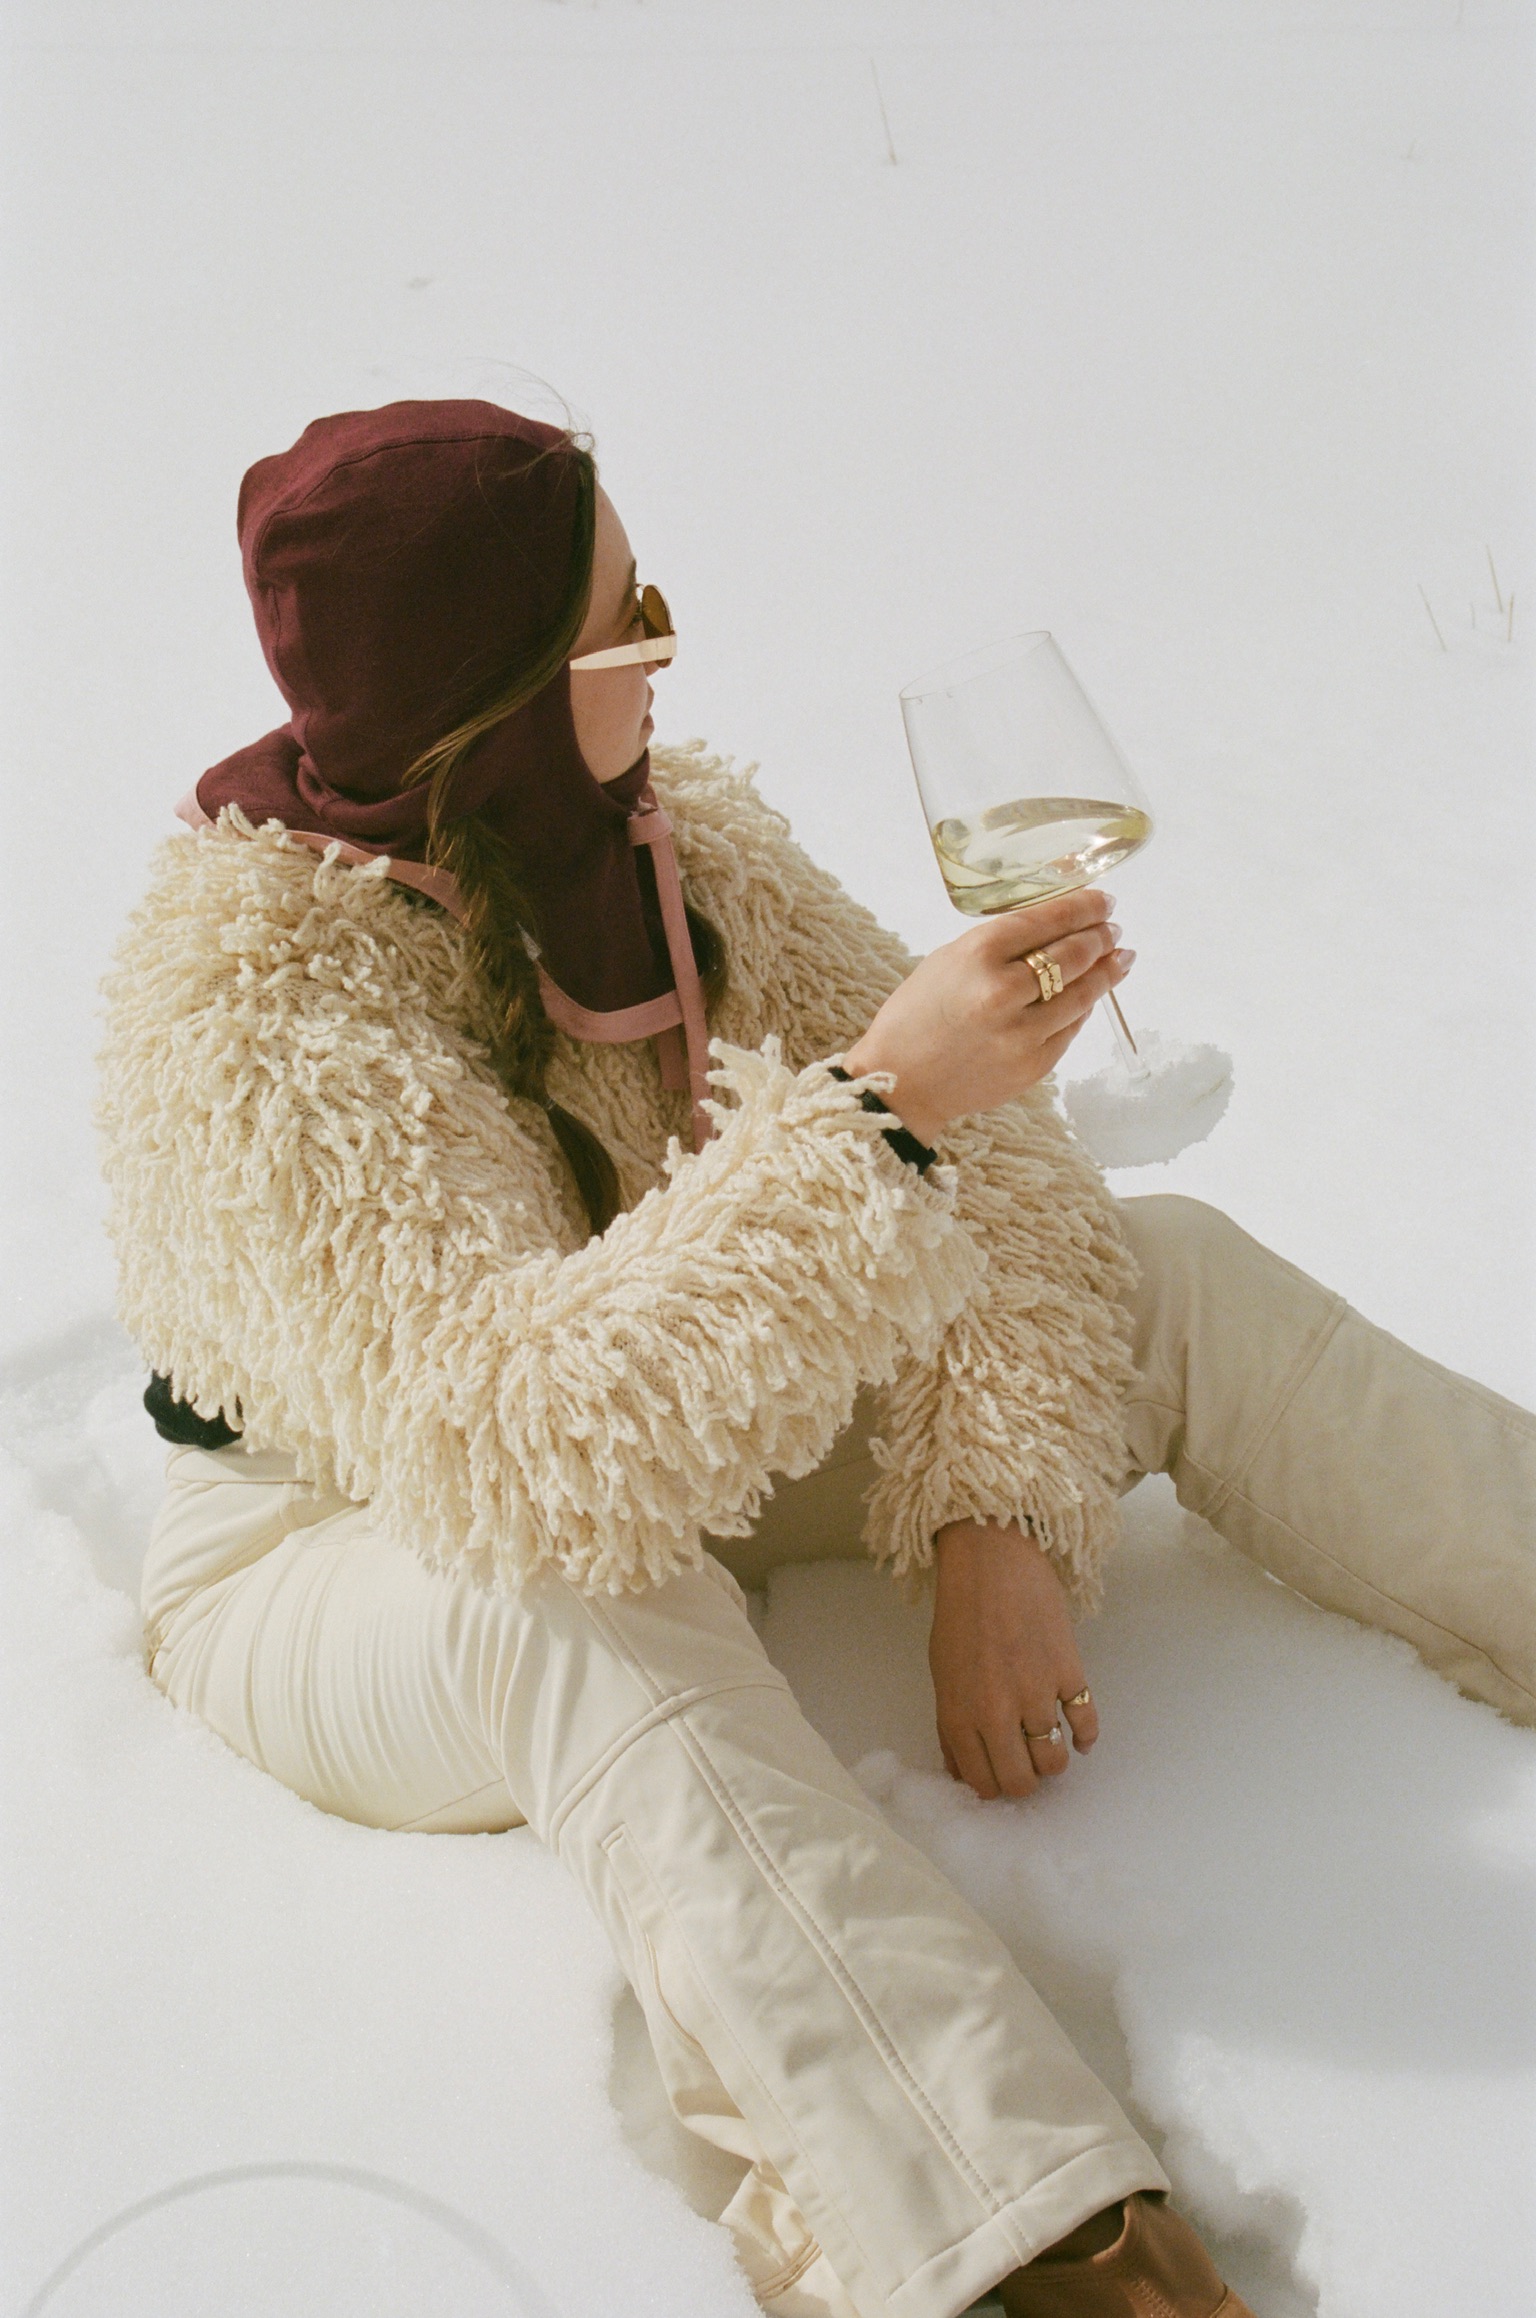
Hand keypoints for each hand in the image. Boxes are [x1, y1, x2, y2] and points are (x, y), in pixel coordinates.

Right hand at [841, 886, 1132, 1145]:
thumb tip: (1053, 929)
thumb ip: (999, 944)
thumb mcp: (947, 961)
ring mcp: (1022, 1033)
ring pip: (1083, 993)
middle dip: (1100, 936)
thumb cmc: (915, 1016)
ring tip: (1120, 956)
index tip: (1102, 900)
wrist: (900, 1083)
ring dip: (1106, 971)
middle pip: (1072, 954)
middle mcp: (1003, 992)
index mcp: (976, 956)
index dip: (1081, 907)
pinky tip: (1091, 994)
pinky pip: (1070, 1028)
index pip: (1045, 921)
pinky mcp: (1034, 1065)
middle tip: (1112, 928)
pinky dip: (1084, 1007)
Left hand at [928, 1519, 1098, 1799]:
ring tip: (1048, 1746)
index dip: (994, 1788)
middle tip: (1026, 1766)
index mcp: (958, 1715)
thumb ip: (951, 1727)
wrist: (992, 1561)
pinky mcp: (1070, 1672)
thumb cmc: (961, 1615)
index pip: (983, 1783)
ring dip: (1053, 1761)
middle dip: (1025, 1782)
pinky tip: (1079, 1736)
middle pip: (1022, 1781)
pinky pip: (1086, 1724)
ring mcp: (1036, 1693)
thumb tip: (963, 1772)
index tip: (1000, 1777)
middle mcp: (996, 1712)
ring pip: (1054, 1761)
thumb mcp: (942, 1674)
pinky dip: (1085, 1737)